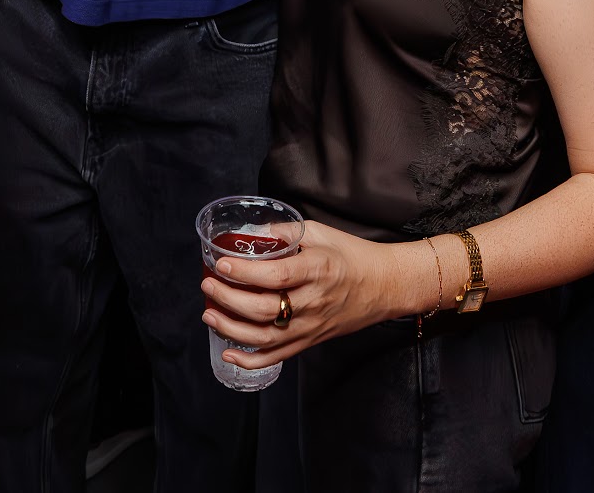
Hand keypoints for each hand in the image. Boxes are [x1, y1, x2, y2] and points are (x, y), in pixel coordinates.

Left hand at [199, 221, 428, 366]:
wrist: (385, 286)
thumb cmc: (352, 256)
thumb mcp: (321, 233)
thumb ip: (286, 232)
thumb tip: (253, 232)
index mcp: (317, 270)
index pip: (276, 275)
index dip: (246, 272)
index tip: (222, 264)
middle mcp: (313, 302)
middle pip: (264, 308)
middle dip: (228, 299)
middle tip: (208, 286)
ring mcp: (311, 326)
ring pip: (265, 337)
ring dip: (231, 329)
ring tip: (209, 314)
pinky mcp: (310, 341)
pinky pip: (277, 356)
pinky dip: (250, 360)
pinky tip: (228, 353)